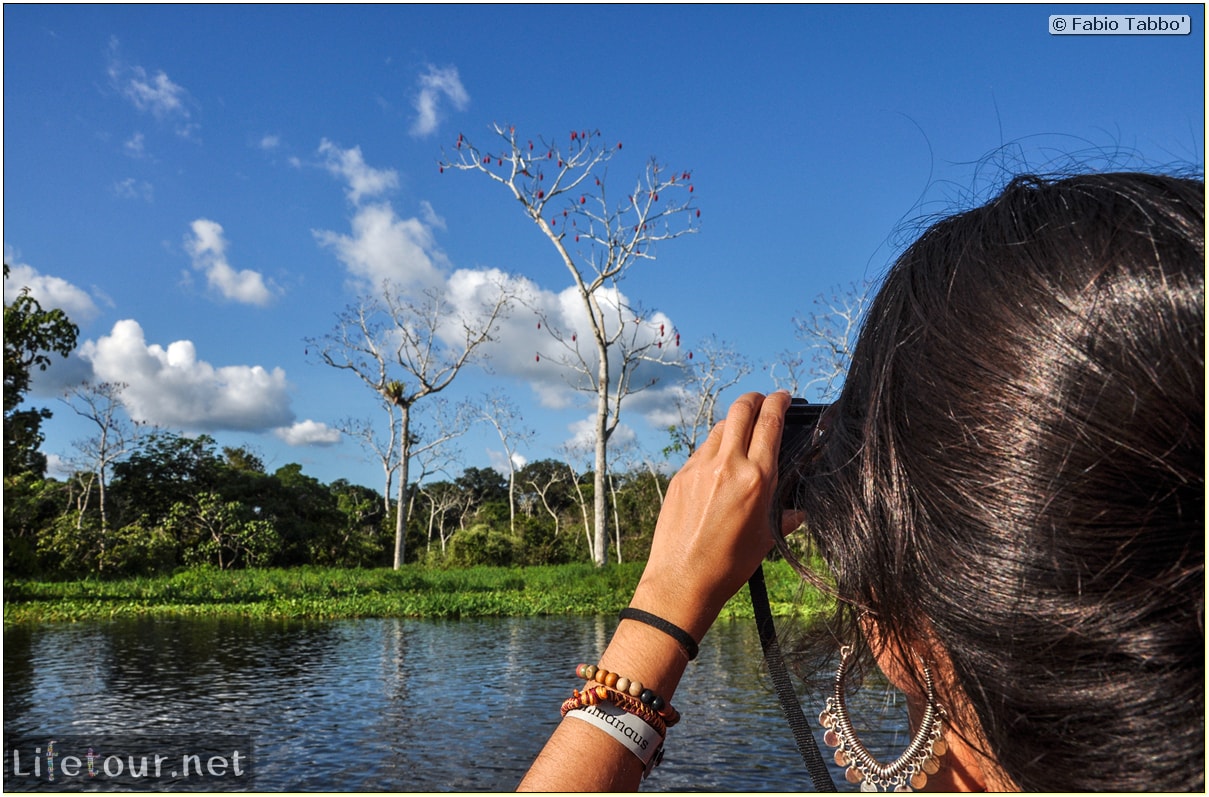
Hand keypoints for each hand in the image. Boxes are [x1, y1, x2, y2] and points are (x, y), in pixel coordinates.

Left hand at [630, 391, 790, 642]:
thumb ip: (786, 516)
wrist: (683, 580)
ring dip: (733, 423)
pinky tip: (719, 462)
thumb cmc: (729, 564)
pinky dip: (714, 447)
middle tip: (763, 400)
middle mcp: (728, 465)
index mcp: (757, 478)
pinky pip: (701, 450)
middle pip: (741, 410)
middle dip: (755, 399)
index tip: (783, 396)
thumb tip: (799, 510)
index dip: (779, 402)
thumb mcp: (767, 539)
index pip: (770, 422)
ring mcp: (700, 468)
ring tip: (741, 432)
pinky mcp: (680, 476)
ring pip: (719, 427)